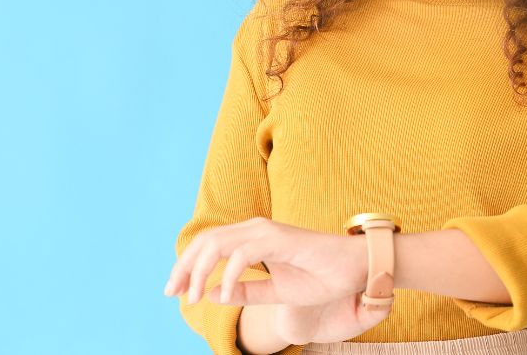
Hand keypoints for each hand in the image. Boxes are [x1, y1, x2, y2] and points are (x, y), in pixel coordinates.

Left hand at [164, 217, 390, 344]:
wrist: (355, 270)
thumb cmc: (321, 278)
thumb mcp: (276, 291)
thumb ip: (246, 292)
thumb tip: (212, 294)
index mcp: (253, 238)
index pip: (210, 245)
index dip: (187, 266)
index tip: (175, 292)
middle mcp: (255, 229)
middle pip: (206, 240)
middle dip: (184, 266)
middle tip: (171, 292)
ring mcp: (266, 231)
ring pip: (218, 244)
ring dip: (200, 271)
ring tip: (192, 297)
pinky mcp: (278, 238)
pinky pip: (243, 254)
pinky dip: (228, 274)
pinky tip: (222, 295)